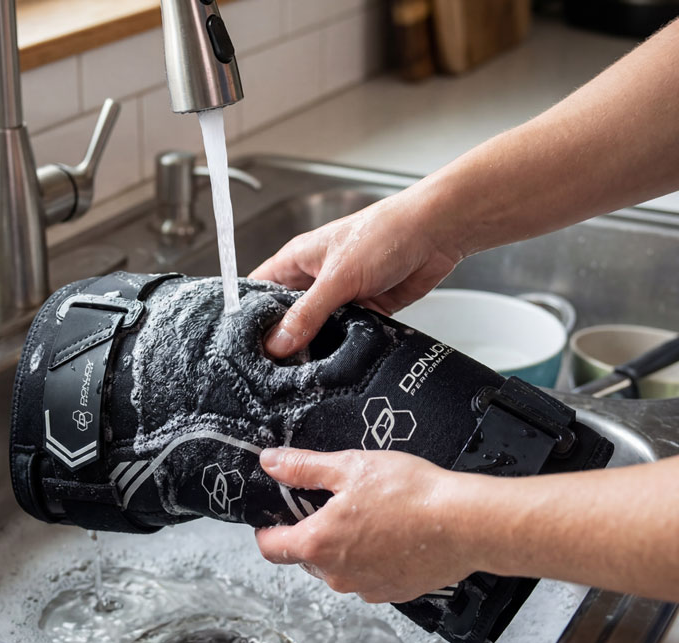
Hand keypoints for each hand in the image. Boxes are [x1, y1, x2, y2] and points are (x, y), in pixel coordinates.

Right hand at [249, 189, 462, 357]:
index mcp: (297, 260)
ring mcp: (341, 296)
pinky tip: (338, 363)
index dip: (248, 316)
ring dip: (316, 346)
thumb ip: (308, 313)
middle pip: (287, 316)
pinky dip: (344, 348)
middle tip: (272, 369)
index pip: (259, 290)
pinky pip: (347, 336)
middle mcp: (316, 279)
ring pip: (318, 330)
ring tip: (303, 373)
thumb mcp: (338, 276)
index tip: (243, 346)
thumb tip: (278, 343)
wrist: (435, 234)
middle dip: (283, 340)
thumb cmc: (385, 233)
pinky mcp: (366, 310)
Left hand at [254, 447, 480, 602]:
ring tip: (372, 515)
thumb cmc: (411, 494)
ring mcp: (366, 588)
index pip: (271, 548)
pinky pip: (369, 577)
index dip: (267, 529)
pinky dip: (374, 558)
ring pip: (340, 568)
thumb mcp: (351, 466)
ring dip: (346, 546)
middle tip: (336, 502)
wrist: (464, 523)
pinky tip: (393, 534)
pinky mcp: (394, 593)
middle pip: (307, 556)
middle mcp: (337, 575)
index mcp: (318, 544)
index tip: (273, 517)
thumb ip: (304, 467)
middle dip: (314, 531)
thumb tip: (271, 462)